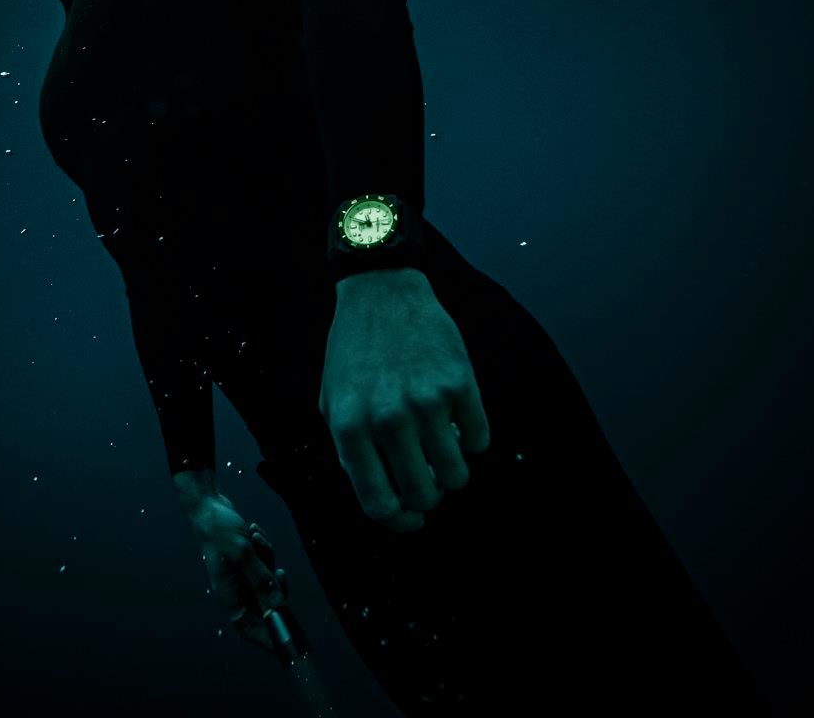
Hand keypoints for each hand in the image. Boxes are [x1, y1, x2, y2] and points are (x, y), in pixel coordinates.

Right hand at [185, 495, 288, 651]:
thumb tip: (276, 605)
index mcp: (228, 593)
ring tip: (256, 538)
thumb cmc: (218, 529)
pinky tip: (255, 532)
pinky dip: (265, 550)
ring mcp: (240, 576)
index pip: (248, 626)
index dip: (266, 637)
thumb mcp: (242, 552)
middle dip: (274, 587)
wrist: (208, 505)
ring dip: (268, 559)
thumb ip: (260, 579)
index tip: (285, 643)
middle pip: (263, 603)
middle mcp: (234, 588)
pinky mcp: (246, 563)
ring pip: (266, 582)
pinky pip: (264, 565)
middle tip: (278, 572)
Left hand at [319, 272, 491, 532]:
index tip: (411, 519)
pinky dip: (473, 440)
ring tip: (444, 454)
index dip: (399, 522)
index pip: (380, 503)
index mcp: (350, 427)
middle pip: (423, 494)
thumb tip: (384, 496)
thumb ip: (351, 451)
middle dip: (429, 497)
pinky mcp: (460, 382)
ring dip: (454, 473)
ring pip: (457, 473)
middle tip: (429, 481)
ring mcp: (427, 400)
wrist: (380, 291)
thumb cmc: (353, 352)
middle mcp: (388, 418)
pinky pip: (480, 438)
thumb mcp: (333, 402)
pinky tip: (459, 424)